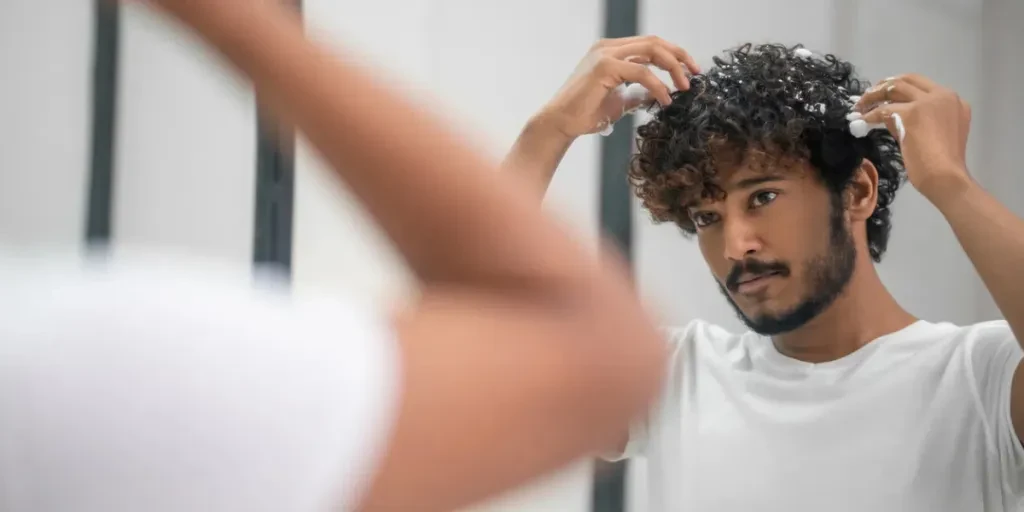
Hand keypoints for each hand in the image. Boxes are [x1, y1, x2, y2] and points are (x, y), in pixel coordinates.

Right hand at [536, 36, 699, 137]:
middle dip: (679, 56)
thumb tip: (659, 93)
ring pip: (652, 51)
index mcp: (611, 51)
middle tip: (694, 74)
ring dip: (673, 68)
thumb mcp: (620, 100)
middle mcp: (608, 47)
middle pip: (655, 42)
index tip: (690, 71)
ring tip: (682, 88)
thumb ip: (638, 92)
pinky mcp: (604, 67)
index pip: (650, 44)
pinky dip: (658, 85)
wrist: (562, 123)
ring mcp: (605, 54)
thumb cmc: (586, 113)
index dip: (674, 55)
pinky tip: (664, 99)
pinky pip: (642, 72)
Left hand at [853, 74, 972, 201]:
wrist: (946, 176)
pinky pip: (884, 110)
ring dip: (873, 96)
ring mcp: (928, 102)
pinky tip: (861, 122)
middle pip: (907, 79)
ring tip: (859, 106)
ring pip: (894, 88)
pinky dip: (869, 115)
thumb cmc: (942, 164)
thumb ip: (916, 120)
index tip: (885, 93)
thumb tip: (889, 115)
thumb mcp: (934, 133)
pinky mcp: (912, 113)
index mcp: (953, 101)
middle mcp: (943, 96)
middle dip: (884, 85)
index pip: (921, 85)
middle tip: (869, 95)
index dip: (900, 87)